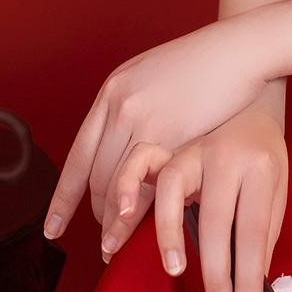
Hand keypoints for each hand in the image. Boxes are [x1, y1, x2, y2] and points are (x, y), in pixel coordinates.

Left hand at [42, 16, 267, 247]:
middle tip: (105, 238)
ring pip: (119, 186)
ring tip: (120, 241)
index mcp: (111, 93)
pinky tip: (149, 224)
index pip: (78, 157)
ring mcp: (144, 121)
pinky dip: (144, 209)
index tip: (53, 227)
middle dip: (99, 214)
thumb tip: (118, 139)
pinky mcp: (173, 135)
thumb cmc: (201, 62)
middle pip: (97, 178)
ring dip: (118, 219)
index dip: (63, 198)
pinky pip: (150, 184)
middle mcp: (119, 108)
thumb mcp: (149, 74)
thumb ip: (129, 105)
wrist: (237, 49)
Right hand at [113, 106, 289, 291]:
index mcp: (260, 166)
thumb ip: (263, 232)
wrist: (249, 96)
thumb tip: (250, 286)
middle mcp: (223, 156)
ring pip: (170, 191)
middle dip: (216, 277)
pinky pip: (140, 168)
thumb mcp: (278, 188)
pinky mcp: (166, 147)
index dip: (248, 280)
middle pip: (217, 221)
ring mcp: (190, 148)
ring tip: (173, 271)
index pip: (255, 233)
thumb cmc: (265, 152)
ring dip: (168, 234)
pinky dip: (126, 193)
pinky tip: (122, 221)